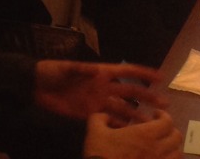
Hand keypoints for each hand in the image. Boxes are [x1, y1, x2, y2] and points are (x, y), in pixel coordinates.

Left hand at [35, 60, 164, 122]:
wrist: (35, 86)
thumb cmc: (51, 72)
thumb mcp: (65, 68)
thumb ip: (80, 69)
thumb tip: (96, 69)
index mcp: (100, 73)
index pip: (125, 72)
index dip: (142, 74)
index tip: (160, 77)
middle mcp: (103, 87)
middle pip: (129, 93)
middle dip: (146, 97)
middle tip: (163, 106)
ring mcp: (98, 101)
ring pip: (123, 109)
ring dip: (137, 115)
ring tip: (152, 123)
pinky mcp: (90, 113)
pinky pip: (110, 119)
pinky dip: (121, 124)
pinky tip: (131, 131)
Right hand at [83, 111, 181, 158]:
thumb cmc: (102, 152)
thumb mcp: (95, 131)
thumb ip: (100, 118)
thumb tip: (105, 115)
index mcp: (144, 134)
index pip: (167, 122)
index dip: (163, 115)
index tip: (155, 114)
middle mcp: (157, 148)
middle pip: (176, 137)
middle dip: (170, 129)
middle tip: (159, 128)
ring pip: (177, 153)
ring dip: (172, 146)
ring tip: (161, 144)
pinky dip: (169, 158)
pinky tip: (158, 156)